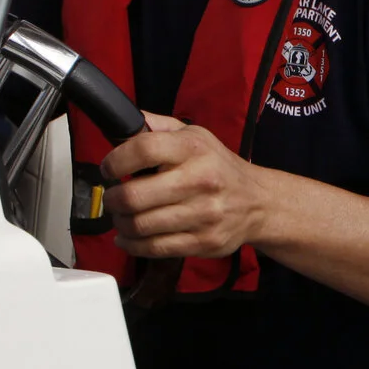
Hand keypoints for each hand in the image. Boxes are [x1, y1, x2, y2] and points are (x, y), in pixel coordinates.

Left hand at [103, 114, 274, 258]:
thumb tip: (124, 120)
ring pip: (141, 225)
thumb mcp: (196, 136)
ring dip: (121, 223)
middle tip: (112, 198)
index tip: (109, 169)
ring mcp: (203, 214)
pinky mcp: (203, 241)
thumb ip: (159, 127)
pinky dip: (132, 244)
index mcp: (194, 149)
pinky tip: (128, 237)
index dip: (116, 160)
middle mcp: (200, 180)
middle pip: (135, 196)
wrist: (258, 202)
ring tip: (121, 217)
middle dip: (113, 199)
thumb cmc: (219, 168)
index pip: (143, 150)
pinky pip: (154, 248)